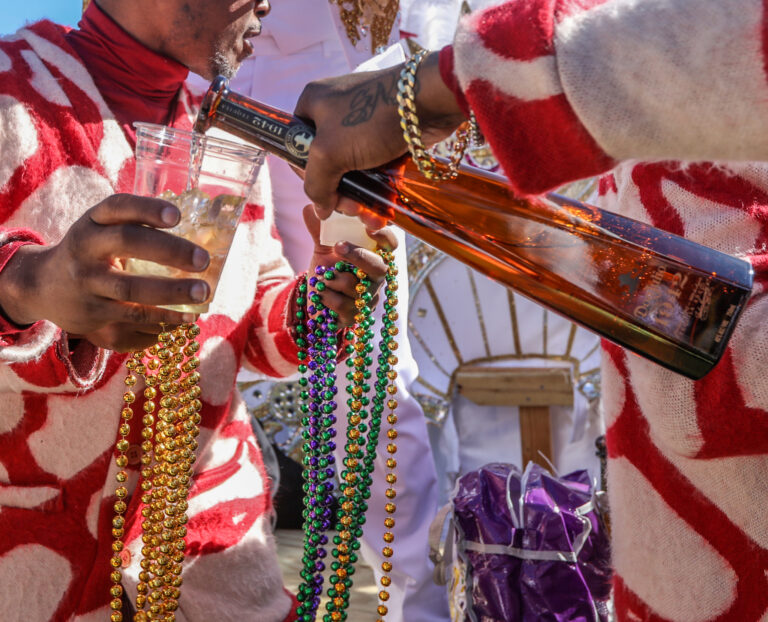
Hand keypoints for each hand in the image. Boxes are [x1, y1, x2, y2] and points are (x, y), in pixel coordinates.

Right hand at [0, 194, 211, 351]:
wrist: (43, 287)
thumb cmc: (91, 253)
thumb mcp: (101, 231)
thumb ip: (136, 226)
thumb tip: (201, 232)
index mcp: (92, 223)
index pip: (117, 207)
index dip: (147, 209)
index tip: (177, 215)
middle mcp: (85, 249)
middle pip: (127, 243)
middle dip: (169, 250)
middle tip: (203, 260)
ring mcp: (87, 283)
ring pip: (131, 288)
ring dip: (171, 292)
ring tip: (203, 292)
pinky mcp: (93, 313)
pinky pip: (133, 316)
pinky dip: (163, 317)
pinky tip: (187, 316)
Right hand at [294, 51, 465, 218]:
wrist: (428, 100)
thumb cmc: (370, 119)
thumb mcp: (329, 153)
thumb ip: (316, 184)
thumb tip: (320, 210)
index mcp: (313, 105)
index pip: (297, 147)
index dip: (307, 176)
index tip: (323, 197)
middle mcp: (335, 112)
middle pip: (328, 165)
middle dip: (340, 194)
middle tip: (353, 210)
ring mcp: (363, 125)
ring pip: (354, 171)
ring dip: (361, 198)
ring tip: (372, 216)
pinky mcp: (387, 136)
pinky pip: (376, 168)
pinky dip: (379, 189)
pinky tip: (384, 209)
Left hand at [303, 205, 396, 326]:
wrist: (313, 298)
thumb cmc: (326, 268)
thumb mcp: (322, 247)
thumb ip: (319, 229)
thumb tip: (310, 208)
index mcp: (374, 255)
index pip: (389, 245)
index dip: (384, 236)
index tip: (369, 227)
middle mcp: (376, 277)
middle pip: (379, 267)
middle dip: (358, 256)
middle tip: (338, 245)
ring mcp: (367, 298)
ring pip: (354, 286)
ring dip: (330, 278)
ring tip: (321, 277)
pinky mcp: (356, 316)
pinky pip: (342, 304)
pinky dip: (325, 296)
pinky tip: (322, 294)